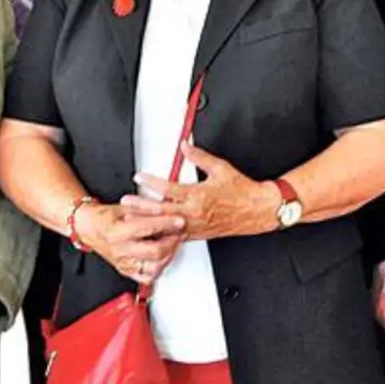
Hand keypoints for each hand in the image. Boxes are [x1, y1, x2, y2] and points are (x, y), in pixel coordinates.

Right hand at [77, 202, 185, 284]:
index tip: (179, 220)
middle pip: (154, 252)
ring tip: (171, 243)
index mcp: (116, 232)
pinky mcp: (126, 271)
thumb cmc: (105, 217)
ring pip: (154, 268)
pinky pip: (147, 277)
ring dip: (168, 255)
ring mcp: (123, 264)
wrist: (90, 228)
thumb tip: (166, 209)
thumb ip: (146, 208)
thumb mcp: (125, 206)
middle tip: (178, 232)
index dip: (166, 224)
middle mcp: (119, 251)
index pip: (147, 229)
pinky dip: (159, 268)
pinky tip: (162, 257)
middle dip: (171, 241)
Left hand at [128, 144, 280, 240]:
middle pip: (161, 211)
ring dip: (149, 223)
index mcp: (199, 196)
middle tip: (126, 202)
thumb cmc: (243, 191)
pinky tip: (153, 233)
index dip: (151, 183)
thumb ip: (199, 157)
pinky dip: (163, 235)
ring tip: (133, 220)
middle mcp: (195, 213)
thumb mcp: (221, 168)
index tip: (139, 177)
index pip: (168, 189)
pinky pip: (177, 237)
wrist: (258, 210)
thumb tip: (185, 147)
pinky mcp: (199, 235)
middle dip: (141, 207)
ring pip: (167, 227)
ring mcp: (196, 227)